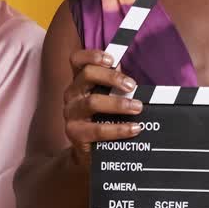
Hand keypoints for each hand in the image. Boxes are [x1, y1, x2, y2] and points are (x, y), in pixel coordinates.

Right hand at [62, 49, 143, 168]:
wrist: (88, 151)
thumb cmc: (102, 118)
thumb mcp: (108, 98)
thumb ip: (116, 85)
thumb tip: (133, 76)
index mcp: (80, 81)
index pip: (77, 60)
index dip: (91, 55)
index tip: (111, 59)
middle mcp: (72, 94)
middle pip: (87, 75)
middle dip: (112, 77)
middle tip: (132, 86)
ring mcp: (71, 113)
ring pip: (93, 102)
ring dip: (118, 104)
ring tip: (137, 108)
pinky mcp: (75, 133)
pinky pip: (98, 129)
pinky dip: (119, 129)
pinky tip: (134, 129)